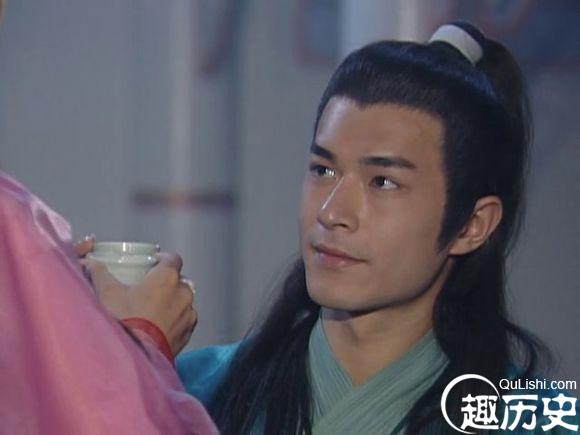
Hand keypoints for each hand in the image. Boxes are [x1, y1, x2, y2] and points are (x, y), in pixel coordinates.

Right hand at [76, 238, 196, 355]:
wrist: (134, 355)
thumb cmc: (124, 321)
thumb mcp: (107, 292)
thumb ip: (99, 273)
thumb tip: (89, 262)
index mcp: (167, 277)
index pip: (173, 258)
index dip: (163, 260)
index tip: (153, 265)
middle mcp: (183, 293)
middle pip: (179, 280)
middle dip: (166, 283)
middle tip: (148, 290)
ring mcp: (188, 313)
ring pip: (183, 301)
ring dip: (172, 302)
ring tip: (152, 310)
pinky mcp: (188, 332)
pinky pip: (184, 320)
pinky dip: (175, 320)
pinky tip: (158, 326)